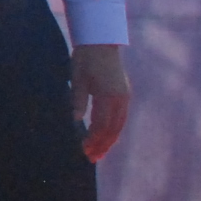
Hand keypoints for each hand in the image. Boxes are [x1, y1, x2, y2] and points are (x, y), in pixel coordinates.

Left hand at [71, 43, 130, 161]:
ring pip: (119, 124)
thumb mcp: (77, 79)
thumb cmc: (85, 59)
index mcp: (108, 96)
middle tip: (92, 158)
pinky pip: (120, 116)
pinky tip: (106, 135)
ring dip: (109, 139)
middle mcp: (120, 99)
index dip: (93, 139)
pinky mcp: (124, 93)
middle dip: (102, 144)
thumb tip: (76, 120)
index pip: (102, 125)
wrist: (100, 42)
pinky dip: (114, 128)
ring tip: (100, 151)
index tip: (84, 150)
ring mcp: (124, 96)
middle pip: (113, 129)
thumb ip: (78, 100)